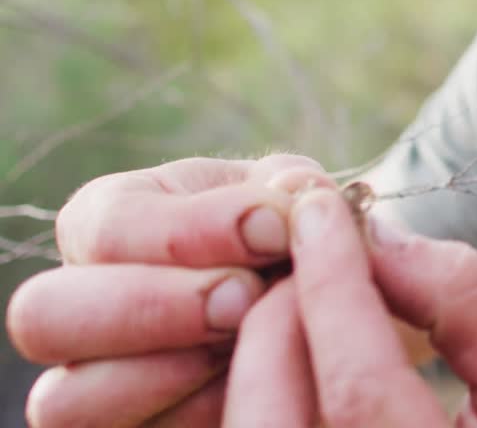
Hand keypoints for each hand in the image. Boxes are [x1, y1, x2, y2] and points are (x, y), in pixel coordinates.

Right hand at [5, 154, 335, 426]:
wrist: (312, 309)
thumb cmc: (290, 239)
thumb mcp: (290, 200)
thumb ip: (288, 189)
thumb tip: (291, 194)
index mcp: (111, 221)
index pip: (103, 226)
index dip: (186, 230)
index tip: (273, 229)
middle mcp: (81, 304)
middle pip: (45, 315)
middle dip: (153, 306)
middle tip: (246, 296)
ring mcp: (93, 380)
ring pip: (66, 400)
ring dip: (164, 374)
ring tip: (244, 345)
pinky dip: (197, 414)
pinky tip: (248, 384)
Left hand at [223, 188, 476, 426]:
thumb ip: (472, 308)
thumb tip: (383, 237)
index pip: (357, 383)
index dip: (334, 284)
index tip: (322, 212)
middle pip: (273, 417)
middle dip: (279, 314)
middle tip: (309, 249)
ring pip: (255, 426)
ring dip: (268, 351)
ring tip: (311, 294)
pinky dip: (276, 387)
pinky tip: (312, 346)